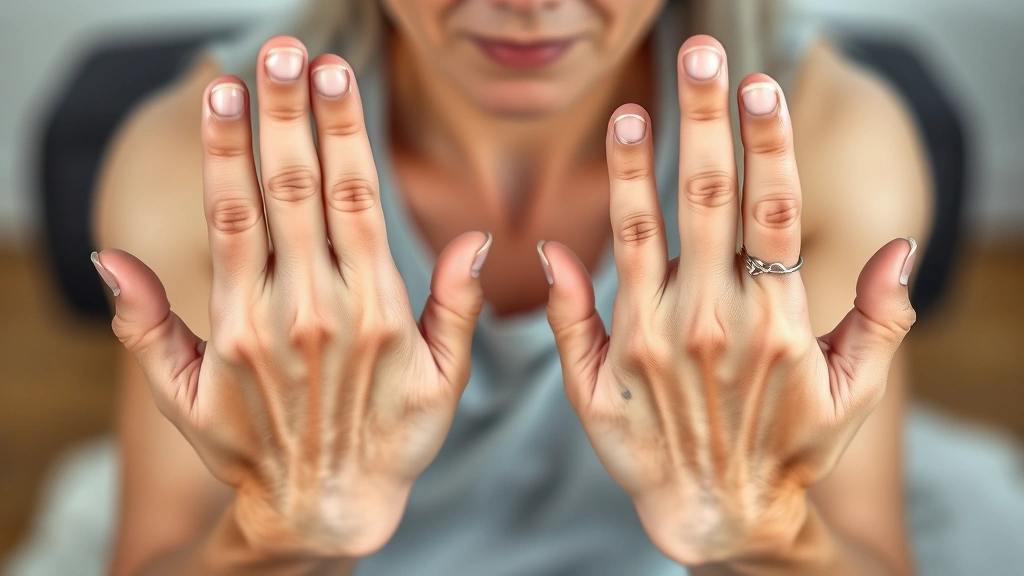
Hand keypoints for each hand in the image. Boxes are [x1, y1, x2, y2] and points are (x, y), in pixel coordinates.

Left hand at [92, 37, 490, 557]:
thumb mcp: (447, 381)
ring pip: (247, 215)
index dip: (340, 130)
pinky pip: (205, 267)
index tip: (330, 76)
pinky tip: (200, 160)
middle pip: (296, 190)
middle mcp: (317, 311)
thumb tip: (477, 240)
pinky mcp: (220, 346)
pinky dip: (201, 210)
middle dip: (287, 114)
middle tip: (281, 54)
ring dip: (239, 144)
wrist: (326, 507)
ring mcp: (262, 327)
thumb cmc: (393, 439)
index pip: (354, 197)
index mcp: (378, 311)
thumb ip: (458, 306)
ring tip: (236, 85)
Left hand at [542, 36, 917, 564]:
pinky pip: (593, 291)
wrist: (718, 513)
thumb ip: (880, 320)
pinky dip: (583, 249)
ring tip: (636, 108)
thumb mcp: (855, 393)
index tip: (757, 85)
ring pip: (644, 231)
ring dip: (639, 163)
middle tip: (700, 55)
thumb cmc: (789, 447)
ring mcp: (656, 339)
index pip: (772, 210)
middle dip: (705, 119)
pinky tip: (583, 206)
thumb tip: (902, 248)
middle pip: (709, 198)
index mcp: (776, 322)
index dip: (765, 141)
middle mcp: (713, 322)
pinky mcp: (612, 360)